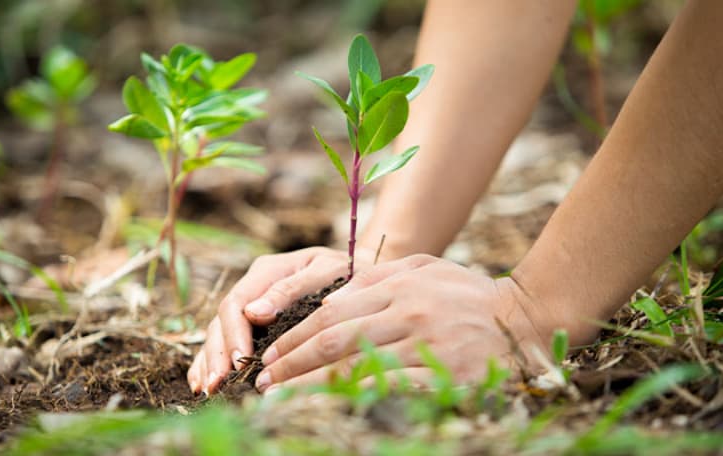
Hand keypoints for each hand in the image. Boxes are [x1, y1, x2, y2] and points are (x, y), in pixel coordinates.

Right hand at [187, 246, 373, 394]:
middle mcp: (253, 287)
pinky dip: (211, 361)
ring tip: (207, 390)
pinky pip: (225, 341)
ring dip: (210, 362)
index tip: (239, 361)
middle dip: (217, 354)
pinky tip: (203, 384)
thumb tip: (254, 313)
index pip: (237, 303)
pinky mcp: (254, 323)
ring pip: (218, 333)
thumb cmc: (348, 272)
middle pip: (222, 321)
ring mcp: (251, 305)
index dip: (234, 334)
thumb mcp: (326, 272)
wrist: (363, 274)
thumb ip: (291, 289)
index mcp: (267, 271)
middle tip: (218, 384)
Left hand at [253, 254, 555, 392]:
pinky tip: (332, 410)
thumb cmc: (467, 293)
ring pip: (356, 368)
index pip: (331, 313)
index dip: (295, 337)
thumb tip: (330, 296)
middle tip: (263, 382)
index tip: (270, 355)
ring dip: (311, 388)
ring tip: (281, 401)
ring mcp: (426, 344)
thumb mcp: (424, 268)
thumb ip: (377, 278)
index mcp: (398, 285)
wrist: (526, 318)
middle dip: (292, 364)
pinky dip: (355, 401)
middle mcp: (407, 312)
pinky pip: (390, 390)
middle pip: (335, 341)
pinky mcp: (445, 374)